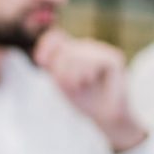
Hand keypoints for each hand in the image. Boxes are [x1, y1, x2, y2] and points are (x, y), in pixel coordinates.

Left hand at [33, 29, 145, 151]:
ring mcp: (101, 50)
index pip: (55, 38)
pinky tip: (93, 81)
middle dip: (61, 70)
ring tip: (83, 84)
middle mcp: (88, 46)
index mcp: (73, 51)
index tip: (40, 61)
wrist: (104, 115)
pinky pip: (91, 60)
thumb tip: (42, 53)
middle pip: (63, 49)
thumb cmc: (84, 99)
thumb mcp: (62, 81)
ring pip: (75, 55)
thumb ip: (53, 65)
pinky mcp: (113, 57)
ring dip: (74, 75)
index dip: (46, 45)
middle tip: (72, 85)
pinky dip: (87, 74)